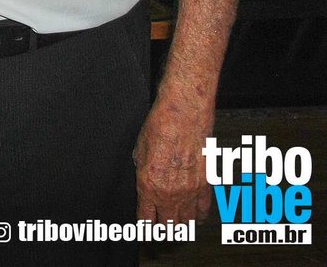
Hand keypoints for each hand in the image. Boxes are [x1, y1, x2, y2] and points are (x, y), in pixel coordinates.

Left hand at [134, 88, 215, 222]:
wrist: (184, 115)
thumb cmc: (159, 128)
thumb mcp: (139, 151)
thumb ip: (141, 171)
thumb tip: (144, 179)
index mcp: (148, 186)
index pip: (146, 219)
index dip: (145, 228)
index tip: (144, 229)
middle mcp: (170, 193)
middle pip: (168, 226)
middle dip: (163, 230)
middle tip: (161, 229)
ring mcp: (190, 191)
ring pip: (187, 222)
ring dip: (181, 225)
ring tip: (177, 225)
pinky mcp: (206, 185)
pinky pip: (204, 210)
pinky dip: (199, 216)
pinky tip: (195, 217)